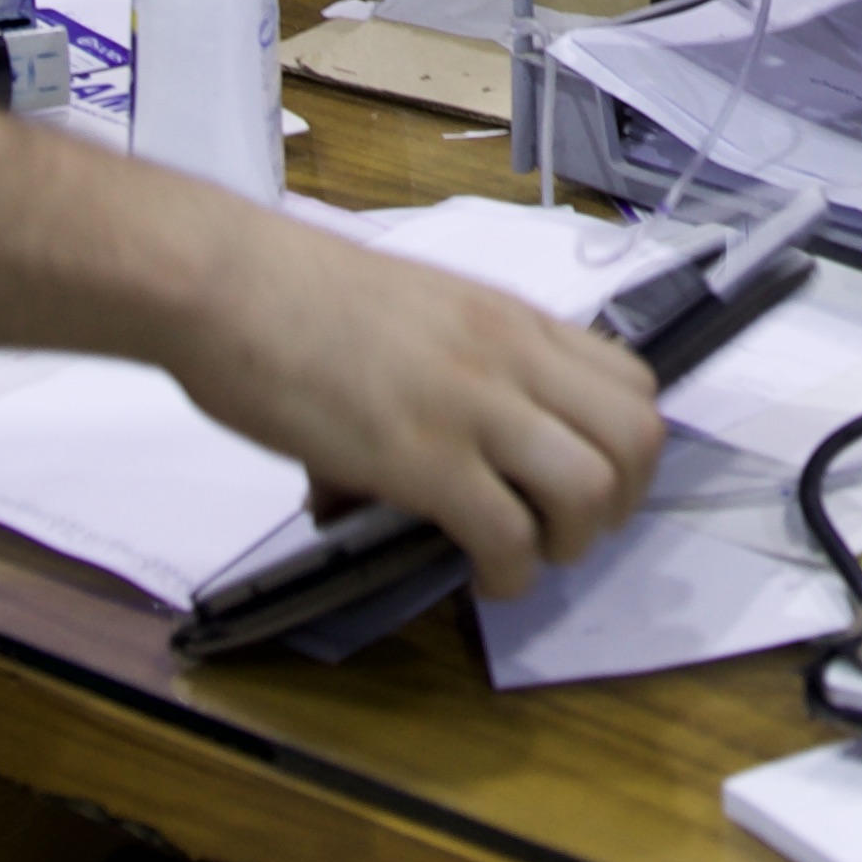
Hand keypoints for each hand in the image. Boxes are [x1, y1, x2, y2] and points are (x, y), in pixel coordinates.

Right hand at [165, 217, 668, 593]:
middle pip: (634, 438)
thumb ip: (454, 371)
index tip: (592, 482)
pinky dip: (508, 573)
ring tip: (526, 557)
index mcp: (511, 320)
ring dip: (572, 542)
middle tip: (570, 531)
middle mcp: (510, 357)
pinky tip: (478, 577)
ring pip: (591, 488)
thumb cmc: (296, 293)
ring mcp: (471, 407)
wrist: (226, 283)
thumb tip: (445, 450)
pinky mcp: (422, 458)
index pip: (631, 382)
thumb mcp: (414, 313)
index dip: (627, 449)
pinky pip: (508, 535)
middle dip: (622, 503)